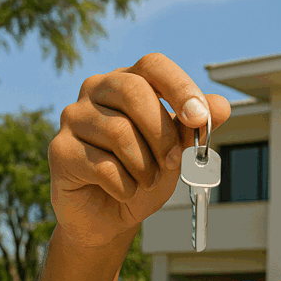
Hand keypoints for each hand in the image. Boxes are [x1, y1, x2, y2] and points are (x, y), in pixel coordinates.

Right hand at [48, 53, 231, 248]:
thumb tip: (221, 106)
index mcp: (128, 82)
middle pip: (134, 93)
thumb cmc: (144, 174)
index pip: (153, 65)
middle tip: (175, 162)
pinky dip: (125, 185)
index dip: (180, 87)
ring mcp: (73, 117)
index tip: (199, 117)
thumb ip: (195, 128)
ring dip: (146, 166)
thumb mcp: (178, 151)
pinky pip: (102, 165)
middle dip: (163, 134)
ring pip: (119, 132)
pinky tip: (125, 191)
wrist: (111, 215)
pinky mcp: (59, 149)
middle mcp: (96, 91)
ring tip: (148, 181)